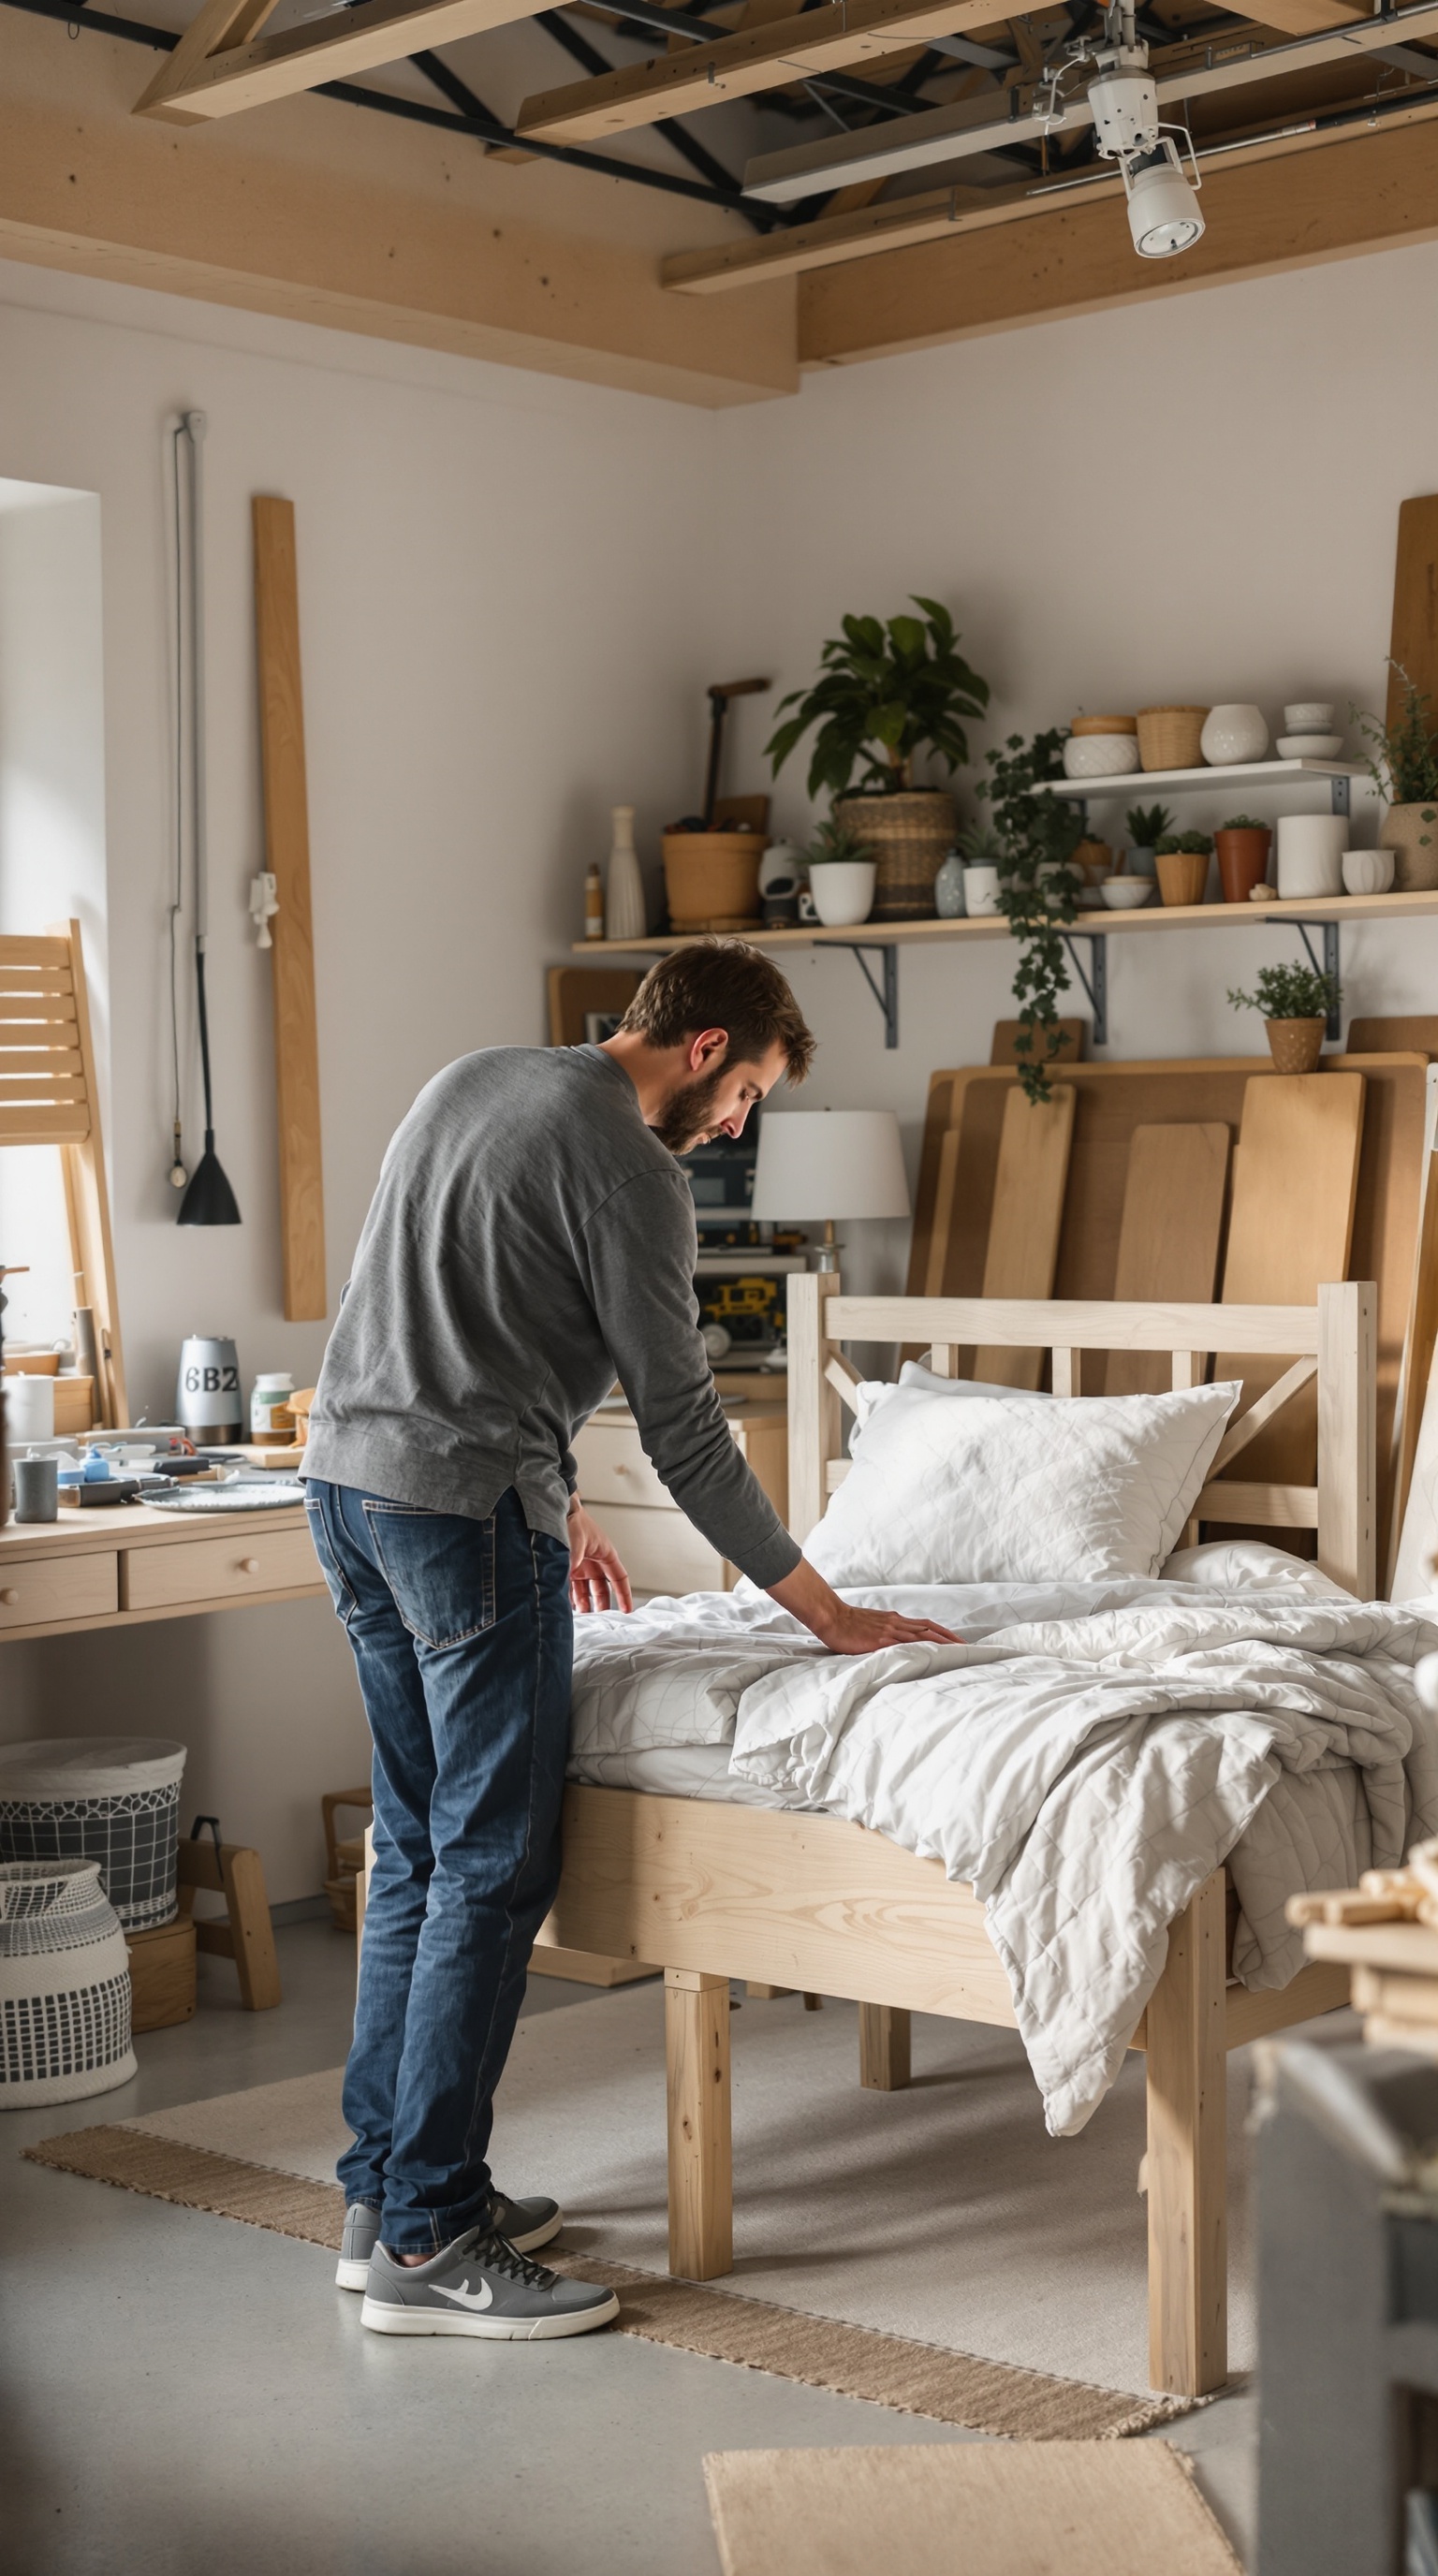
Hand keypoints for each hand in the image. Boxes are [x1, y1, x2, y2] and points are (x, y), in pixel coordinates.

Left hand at [567, 1499, 632, 1613]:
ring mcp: (580, 1561)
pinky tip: (567, 1605)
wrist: (554, 1508)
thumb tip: (567, 1591)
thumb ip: (573, 1569)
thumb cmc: (570, 1521)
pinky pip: (571, 1584)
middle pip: (601, 1587)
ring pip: (585, 1588)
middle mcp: (594, 1559)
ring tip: (581, 1616)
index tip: (626, 1611)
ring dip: (583, 1602)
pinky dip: (570, 1595)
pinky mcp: (566, 1563)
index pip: (619, 1578)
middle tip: (598, 1619)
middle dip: (600, 1604)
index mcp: (605, 1553)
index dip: (624, 1595)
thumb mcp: (576, 1547)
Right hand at [767, 1557, 958, 1655]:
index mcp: (895, 1620)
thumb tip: (896, 1644)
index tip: (958, 1641)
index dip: (944, 1633)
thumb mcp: (871, 1626)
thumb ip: (885, 1634)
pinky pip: (905, 1644)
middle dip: (951, 1638)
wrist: (831, 1617)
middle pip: (930, 1629)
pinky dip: (921, 1648)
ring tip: (958, 1652)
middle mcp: (897, 1623)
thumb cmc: (848, 1624)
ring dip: (942, 1643)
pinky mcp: (881, 1639)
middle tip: (969, 1648)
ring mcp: (890, 1631)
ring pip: (923, 1636)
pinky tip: (932, 1655)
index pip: (926, 1626)